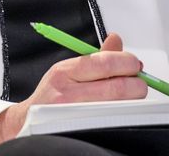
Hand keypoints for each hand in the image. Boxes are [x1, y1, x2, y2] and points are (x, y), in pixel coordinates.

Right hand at [0, 33, 146, 154]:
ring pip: (116, 105)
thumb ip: (96, 57)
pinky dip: (121, 113)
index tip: (135, 64)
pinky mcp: (78, 128)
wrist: (28, 121)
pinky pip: (109, 119)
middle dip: (136, 84)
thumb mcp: (69, 69)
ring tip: (132, 95)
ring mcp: (73, 113)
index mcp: (66, 71)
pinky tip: (121, 109)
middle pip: (116, 86)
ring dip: (132, 100)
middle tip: (140, 82)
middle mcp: (67, 92)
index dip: (127, 62)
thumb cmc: (51, 94)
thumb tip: (116, 40)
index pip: (105, 63)